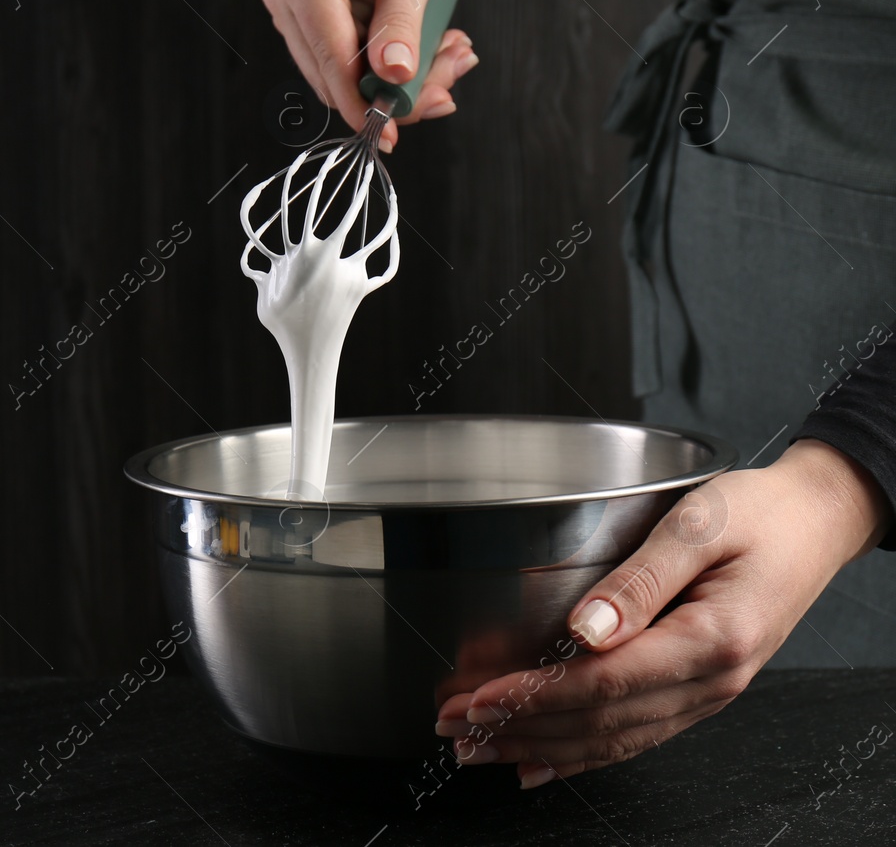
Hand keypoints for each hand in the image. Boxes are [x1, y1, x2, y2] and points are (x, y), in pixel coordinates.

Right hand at [259, 0, 476, 150]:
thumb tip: (392, 79)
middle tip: (448, 82)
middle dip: (392, 89)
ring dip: (396, 79)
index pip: (330, 54)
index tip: (395, 130)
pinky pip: (343, 64)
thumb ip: (402, 22)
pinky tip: (425, 52)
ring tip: (448, 56)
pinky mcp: (303, 26)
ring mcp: (289, 12)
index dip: (363, 99)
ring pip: (339, 76)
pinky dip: (386, 67)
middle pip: (333, 74)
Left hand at [433, 438, 893, 789]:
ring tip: (478, 746)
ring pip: (612, 738)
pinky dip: (582, 754)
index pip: (604, 684)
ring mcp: (707, 692)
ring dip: (540, 747)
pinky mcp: (698, 687)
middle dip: (520, 729)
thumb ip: (640, 579)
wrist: (819, 521)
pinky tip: (539, 762)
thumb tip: (585, 631)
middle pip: (600, 722)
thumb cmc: (763, 512)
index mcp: (710, 640)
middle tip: (455, 727)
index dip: (536, 697)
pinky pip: (635, 733)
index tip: (481, 697)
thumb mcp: (699, 525)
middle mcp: (710, 680)